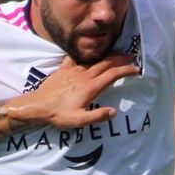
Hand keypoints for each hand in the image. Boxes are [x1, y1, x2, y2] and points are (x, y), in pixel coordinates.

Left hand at [21, 55, 140, 128]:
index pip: (112, 75)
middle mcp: (84, 75)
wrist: (37, 105)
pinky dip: (86, 54)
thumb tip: (114, 112)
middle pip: (106, 63)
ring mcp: (74, 70)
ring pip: (94, 59)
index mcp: (90, 87)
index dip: (126, 71)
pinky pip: (77, 58)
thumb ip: (97, 116)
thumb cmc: (58, 114)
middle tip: (131, 58)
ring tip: (117, 54)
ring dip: (108, 55)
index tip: (136, 70)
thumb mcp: (79, 120)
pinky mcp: (64, 69)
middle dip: (120, 59)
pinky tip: (89, 54)